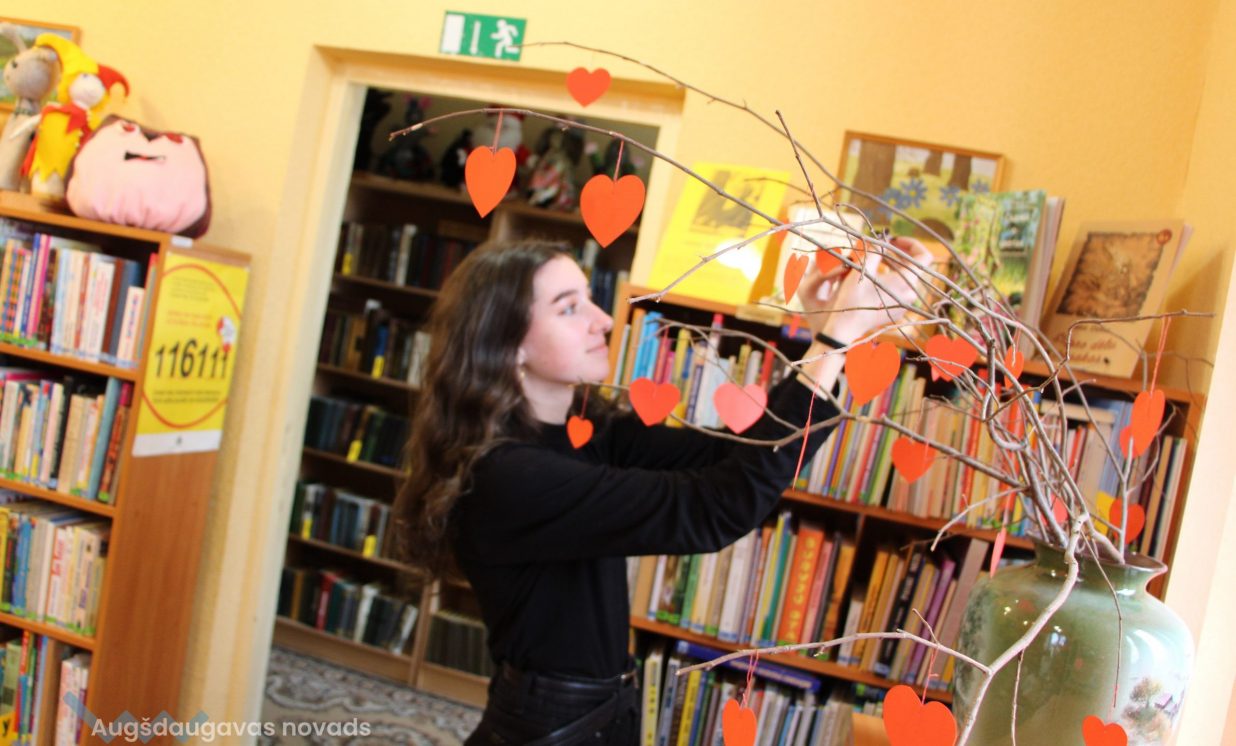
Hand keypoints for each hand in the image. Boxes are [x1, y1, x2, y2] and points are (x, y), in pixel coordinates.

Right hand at [797, 236, 932, 344]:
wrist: (846, 326)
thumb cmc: (852, 297)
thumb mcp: (862, 268)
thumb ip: (875, 249)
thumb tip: (882, 238)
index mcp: (906, 281)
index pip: (924, 256)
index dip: (912, 243)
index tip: (893, 240)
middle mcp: (910, 294)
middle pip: (913, 266)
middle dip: (897, 254)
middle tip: (880, 247)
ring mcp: (905, 304)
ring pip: (905, 278)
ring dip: (893, 266)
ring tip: (874, 262)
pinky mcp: (898, 311)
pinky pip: (900, 290)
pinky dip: (890, 280)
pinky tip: (873, 279)